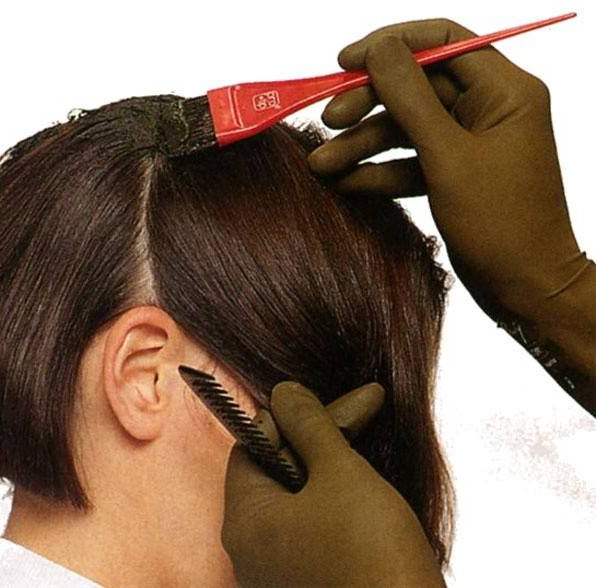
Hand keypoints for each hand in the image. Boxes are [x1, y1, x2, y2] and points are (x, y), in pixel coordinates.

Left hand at [222, 381, 444, 587]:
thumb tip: (285, 392)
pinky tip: (369, 491)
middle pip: (279, 471)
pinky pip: (315, 530)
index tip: (331, 404)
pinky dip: (339, 503)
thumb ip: (310, 425)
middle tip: (366, 410)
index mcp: (245, 520)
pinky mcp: (309, 585)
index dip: (289, 419)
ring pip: (301, 500)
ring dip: (334, 467)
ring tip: (370, 448)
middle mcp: (252, 551)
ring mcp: (280, 573)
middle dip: (321, 439)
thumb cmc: (372, 555)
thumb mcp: (341, 473)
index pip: (253, 446)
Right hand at [308, 18, 588, 320]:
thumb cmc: (501, 224)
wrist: (524, 289)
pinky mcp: (453, 174)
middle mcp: (488, 109)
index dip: (390, 45)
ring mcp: (469, 143)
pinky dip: (379, 171)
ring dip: (363, 145)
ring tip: (320, 165)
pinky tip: (346, 184)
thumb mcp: (449, 158)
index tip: (344, 61)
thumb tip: (379, 50)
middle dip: (367, 105)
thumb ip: (411, 101)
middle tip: (327, 121)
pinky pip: (410, 160)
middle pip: (416, 87)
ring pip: (406, 128)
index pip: (441, 42)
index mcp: (504, 91)